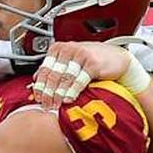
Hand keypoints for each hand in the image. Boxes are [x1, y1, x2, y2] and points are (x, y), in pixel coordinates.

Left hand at [31, 41, 147, 109]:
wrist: (117, 57)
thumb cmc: (93, 59)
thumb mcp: (70, 60)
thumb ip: (54, 67)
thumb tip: (36, 79)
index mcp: (59, 48)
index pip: (44, 68)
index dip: (40, 86)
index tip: (38, 98)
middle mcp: (68, 49)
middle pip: (53, 74)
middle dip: (48, 93)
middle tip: (46, 105)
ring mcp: (80, 55)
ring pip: (65, 78)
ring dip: (59, 94)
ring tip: (56, 105)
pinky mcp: (92, 63)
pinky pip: (79, 80)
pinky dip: (73, 91)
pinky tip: (69, 99)